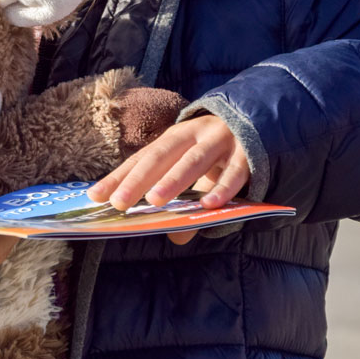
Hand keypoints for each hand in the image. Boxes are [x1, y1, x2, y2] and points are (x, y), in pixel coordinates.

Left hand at [86, 115, 250, 245]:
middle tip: (119, 202)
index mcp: (174, 139)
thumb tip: (177, 236)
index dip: (118, 177)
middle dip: (138, 180)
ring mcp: (220, 140)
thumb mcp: (199, 176)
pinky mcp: (247, 151)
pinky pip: (234, 172)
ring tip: (155, 201)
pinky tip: (209, 205)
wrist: (264, 122)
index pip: (141, 159)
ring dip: (174, 180)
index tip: (95, 197)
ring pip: (193, 160)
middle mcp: (193, 135)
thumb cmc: (221, 154)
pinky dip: (222, 187)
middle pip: (160, 156)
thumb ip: (186, 204)